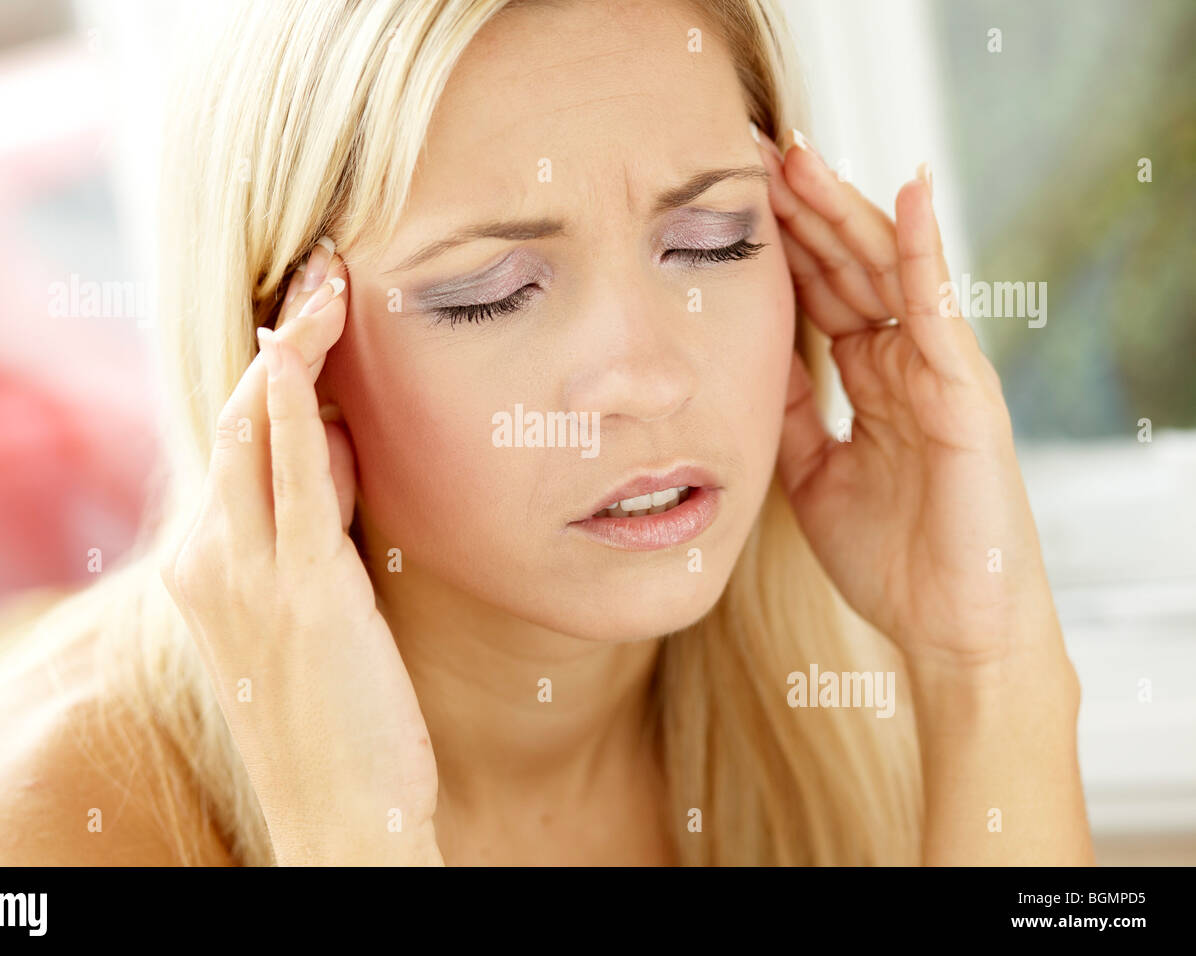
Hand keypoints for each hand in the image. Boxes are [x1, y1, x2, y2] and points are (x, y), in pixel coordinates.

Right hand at [160, 242, 441, 864]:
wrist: (337, 820)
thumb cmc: (334, 728)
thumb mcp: (310, 622)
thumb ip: (314, 539)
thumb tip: (344, 460)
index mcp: (211, 570)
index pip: (236, 446)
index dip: (274, 373)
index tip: (310, 317)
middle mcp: (212, 561)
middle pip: (234, 419)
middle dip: (278, 337)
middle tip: (322, 270)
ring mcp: (248, 574)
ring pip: (253, 429)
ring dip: (290, 345)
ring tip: (329, 280)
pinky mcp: (302, 589)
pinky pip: (295, 474)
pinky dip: (298, 399)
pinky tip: (311, 343)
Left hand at [758, 131, 1065, 673]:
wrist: (949, 626)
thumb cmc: (890, 558)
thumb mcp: (810, 475)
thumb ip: (788, 415)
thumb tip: (746, 365)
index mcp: (869, 381)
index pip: (820, 294)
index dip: (781, 247)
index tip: (732, 200)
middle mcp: (903, 363)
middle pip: (849, 267)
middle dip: (804, 209)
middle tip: (756, 153)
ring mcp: (936, 370)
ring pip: (887, 271)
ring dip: (845, 210)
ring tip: (801, 156)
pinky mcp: (965, 389)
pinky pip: (941, 308)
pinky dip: (924, 250)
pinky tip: (906, 193)